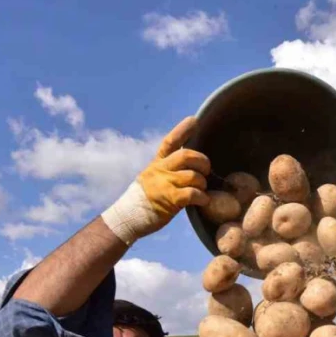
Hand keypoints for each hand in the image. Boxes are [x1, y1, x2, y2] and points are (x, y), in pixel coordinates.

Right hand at [101, 116, 210, 244]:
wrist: (129, 216)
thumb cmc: (146, 198)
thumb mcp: (153, 176)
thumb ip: (168, 168)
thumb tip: (190, 164)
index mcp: (157, 163)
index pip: (170, 142)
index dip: (182, 130)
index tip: (194, 120)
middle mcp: (160, 170)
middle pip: (186, 156)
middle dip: (202, 161)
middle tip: (206, 170)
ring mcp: (164, 184)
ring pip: (192, 176)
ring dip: (202, 183)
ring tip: (201, 190)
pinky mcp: (170, 199)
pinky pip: (192, 193)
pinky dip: (202, 197)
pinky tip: (203, 200)